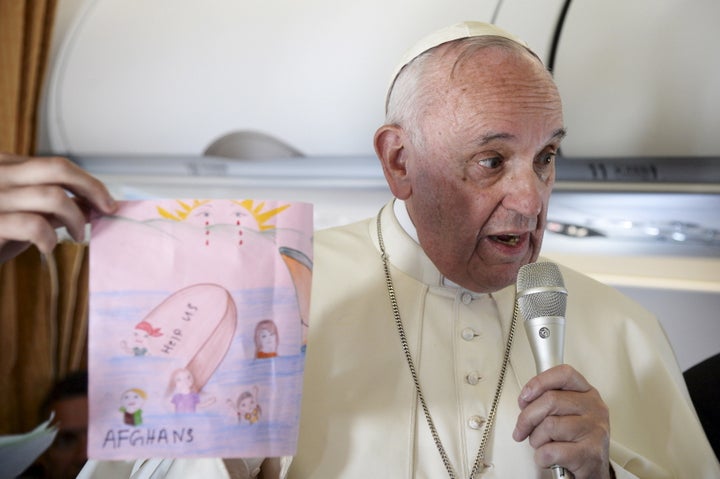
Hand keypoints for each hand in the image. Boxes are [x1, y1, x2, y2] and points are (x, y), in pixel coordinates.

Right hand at [0, 153, 115, 262]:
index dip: (88, 182)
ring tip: (78, 236)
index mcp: (5, 166)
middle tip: (105, 211)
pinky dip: (50, 237)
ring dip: (76, 219)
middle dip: (91, 189)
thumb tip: (94, 203)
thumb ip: (50, 205)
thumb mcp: (21, 213)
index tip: (106, 201)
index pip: (57, 165)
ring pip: (53, 196)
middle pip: (58, 168)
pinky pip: (33, 225)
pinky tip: (48, 247)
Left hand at [512, 364, 610, 478]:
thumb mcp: (567, 412)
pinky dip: (541, 457)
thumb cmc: (576, 439)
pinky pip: (550, 450)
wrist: (594, 469)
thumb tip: (525, 400)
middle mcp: (594, 408)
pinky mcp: (589, 454)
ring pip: (548, 425)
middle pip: (550, 400)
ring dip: (536, 439)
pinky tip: (548, 457)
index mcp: (588, 393)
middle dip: (527, 417)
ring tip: (542, 444)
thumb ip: (548, 400)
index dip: (539, 381)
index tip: (525, 396)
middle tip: (521, 429)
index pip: (564, 374)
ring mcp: (594, 430)